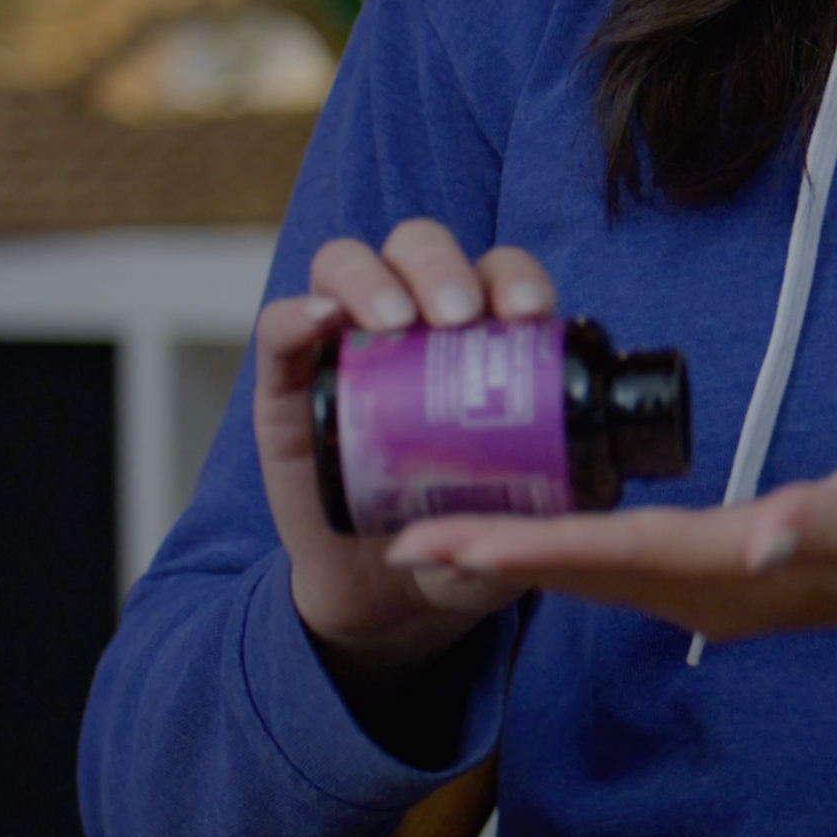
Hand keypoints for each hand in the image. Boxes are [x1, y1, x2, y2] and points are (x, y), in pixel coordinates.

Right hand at [253, 219, 557, 709]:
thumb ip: (529, 523)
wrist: (381, 587)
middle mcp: (409, 323)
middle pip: (420, 249)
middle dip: (444, 268)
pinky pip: (279, 325)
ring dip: (374, 280)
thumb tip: (557, 530)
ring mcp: (342, 343)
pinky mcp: (287, 382)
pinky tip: (323, 321)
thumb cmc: (460, 530)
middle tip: (461, 316)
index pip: (496, 273)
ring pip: (347, 265)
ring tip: (397, 321)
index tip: (530, 315)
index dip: (515, 277)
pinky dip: (298, 312)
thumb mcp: (506, 522)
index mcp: (477, 335)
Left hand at [384, 440, 836, 706]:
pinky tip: (507, 532)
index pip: (622, 550)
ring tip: (426, 547)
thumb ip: (836, 519)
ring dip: (507, 560)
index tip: (461, 544)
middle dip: (492, 560)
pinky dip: (550, 547)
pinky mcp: (705, 573)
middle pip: (583, 572)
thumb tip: (763, 538)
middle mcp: (707, 586)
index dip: (538, 546)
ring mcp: (704, 588)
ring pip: (588, 574)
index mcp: (742, 562)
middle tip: (399, 549)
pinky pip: (610, 562)